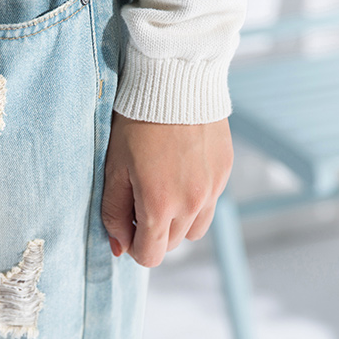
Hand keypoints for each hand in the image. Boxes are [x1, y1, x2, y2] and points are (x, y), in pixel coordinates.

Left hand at [101, 111, 233, 266]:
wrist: (174, 82)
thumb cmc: (135, 125)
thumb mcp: (114, 169)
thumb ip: (113, 212)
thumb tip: (118, 247)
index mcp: (160, 206)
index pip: (150, 256)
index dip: (133, 247)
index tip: (126, 226)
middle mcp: (192, 204)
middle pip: (171, 244)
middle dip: (152, 233)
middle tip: (138, 202)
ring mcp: (213, 189)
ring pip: (194, 230)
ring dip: (176, 222)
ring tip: (161, 190)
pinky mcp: (224, 173)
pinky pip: (209, 203)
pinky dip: (194, 200)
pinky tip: (179, 172)